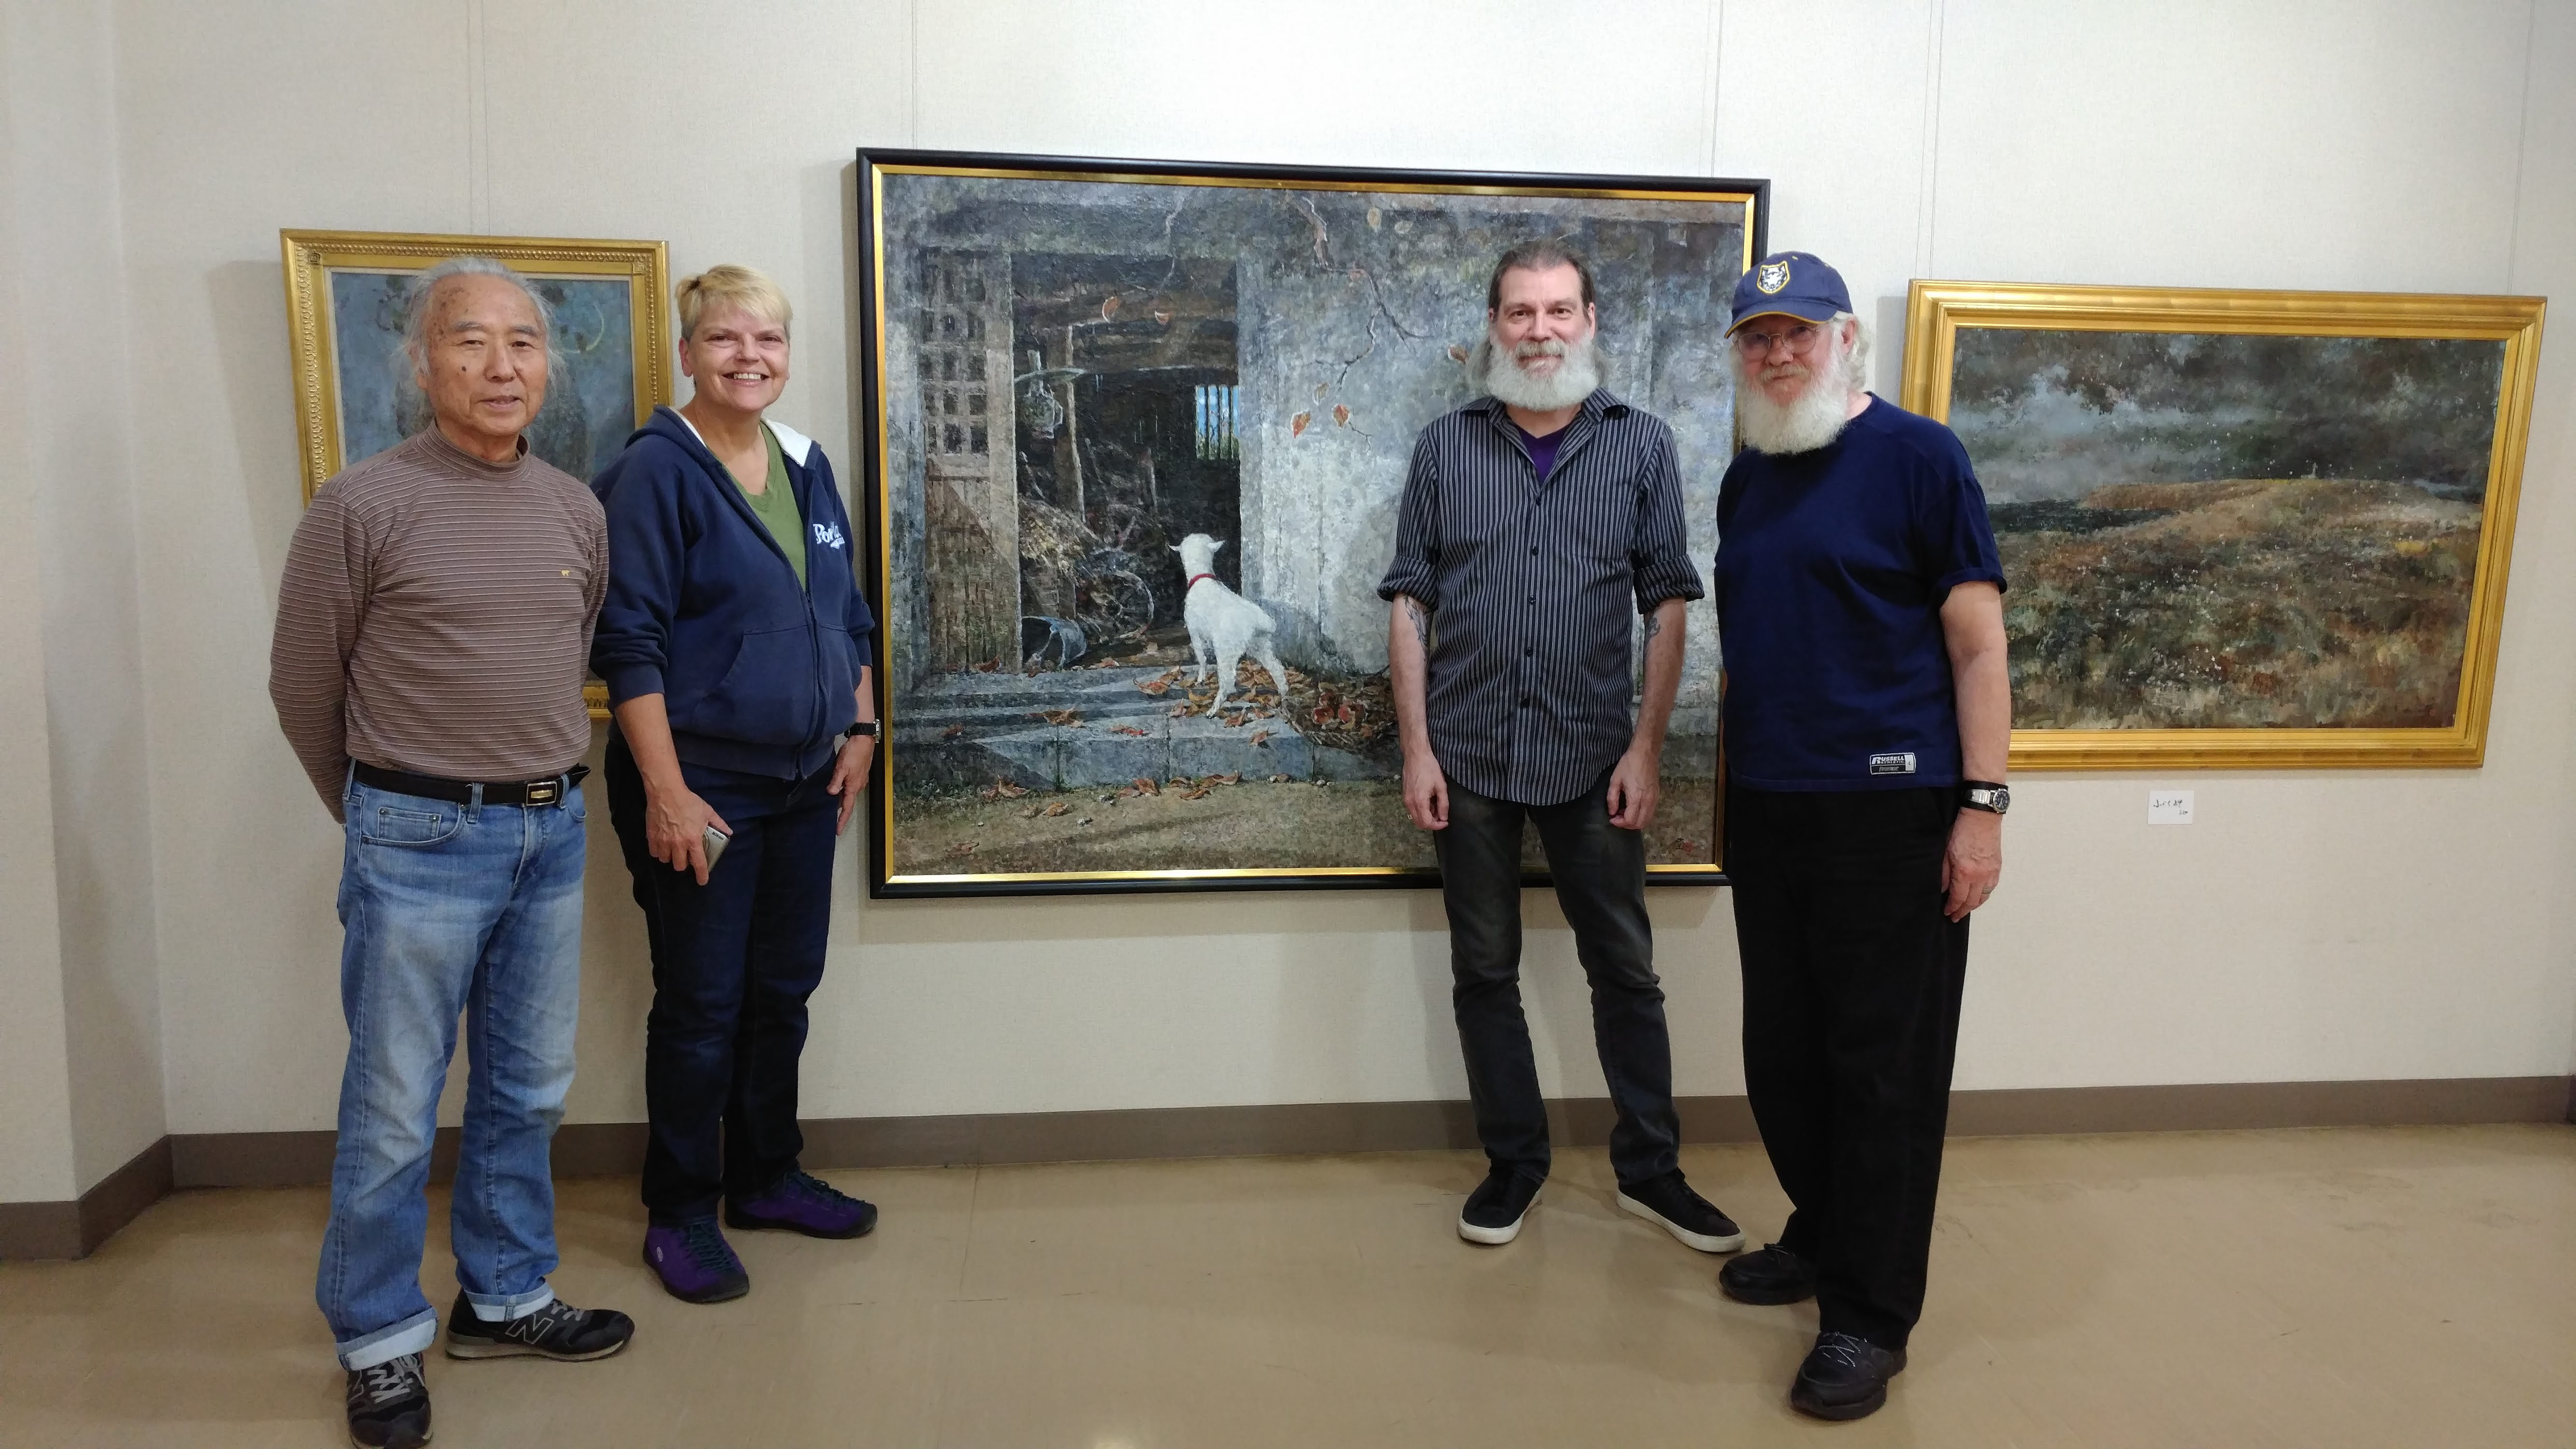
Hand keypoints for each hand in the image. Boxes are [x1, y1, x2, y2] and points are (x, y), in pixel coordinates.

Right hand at [645, 779, 730, 885]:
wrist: (666, 792)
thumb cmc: (688, 802)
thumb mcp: (707, 812)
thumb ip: (719, 824)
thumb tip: (729, 833)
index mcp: (693, 840)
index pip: (698, 864)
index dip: (701, 875)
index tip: (702, 881)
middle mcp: (678, 844)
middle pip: (679, 866)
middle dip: (683, 864)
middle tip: (685, 856)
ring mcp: (663, 842)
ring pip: (665, 860)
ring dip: (670, 858)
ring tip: (673, 850)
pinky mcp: (652, 837)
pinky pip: (654, 853)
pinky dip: (658, 852)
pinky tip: (662, 846)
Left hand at [828, 733, 874, 833]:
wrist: (864, 739)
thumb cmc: (853, 753)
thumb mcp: (841, 767)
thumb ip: (836, 781)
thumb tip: (831, 793)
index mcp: (853, 787)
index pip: (847, 808)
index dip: (842, 820)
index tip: (837, 831)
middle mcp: (858, 786)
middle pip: (848, 802)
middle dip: (840, 812)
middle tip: (831, 820)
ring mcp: (860, 780)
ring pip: (849, 794)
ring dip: (841, 800)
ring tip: (832, 805)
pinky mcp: (860, 774)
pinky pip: (850, 787)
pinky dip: (844, 791)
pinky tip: (838, 789)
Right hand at [1402, 748, 1448, 830]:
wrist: (1416, 755)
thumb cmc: (1429, 768)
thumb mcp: (1441, 786)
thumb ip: (1443, 804)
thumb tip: (1444, 817)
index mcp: (1419, 801)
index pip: (1427, 823)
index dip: (1437, 825)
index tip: (1446, 821)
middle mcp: (1409, 803)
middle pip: (1419, 823)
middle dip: (1432, 823)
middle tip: (1442, 816)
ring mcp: (1405, 799)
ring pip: (1416, 817)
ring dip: (1427, 816)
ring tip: (1436, 806)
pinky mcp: (1404, 795)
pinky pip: (1413, 809)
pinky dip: (1422, 810)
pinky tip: (1429, 801)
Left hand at [1606, 746, 1659, 830]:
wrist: (1645, 753)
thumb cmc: (1628, 764)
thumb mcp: (1615, 780)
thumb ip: (1612, 798)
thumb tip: (1612, 812)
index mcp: (1636, 797)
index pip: (1630, 820)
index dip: (1619, 823)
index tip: (1612, 818)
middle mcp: (1647, 801)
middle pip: (1640, 824)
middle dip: (1627, 825)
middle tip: (1618, 816)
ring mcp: (1654, 799)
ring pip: (1647, 820)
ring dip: (1635, 821)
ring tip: (1625, 812)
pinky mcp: (1657, 796)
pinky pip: (1650, 813)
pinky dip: (1641, 816)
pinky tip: (1633, 807)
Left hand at [1941, 806, 2002, 920]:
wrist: (1981, 817)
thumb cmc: (1962, 830)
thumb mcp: (1945, 852)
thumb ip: (1944, 873)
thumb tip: (1943, 888)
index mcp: (1965, 872)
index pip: (1958, 898)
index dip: (1952, 908)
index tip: (1948, 912)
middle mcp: (1980, 876)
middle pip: (1972, 902)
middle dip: (1963, 911)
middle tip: (1956, 916)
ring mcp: (1991, 872)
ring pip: (1984, 897)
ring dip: (1974, 905)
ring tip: (1966, 909)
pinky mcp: (1997, 867)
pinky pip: (1991, 887)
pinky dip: (1984, 895)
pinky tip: (1979, 896)